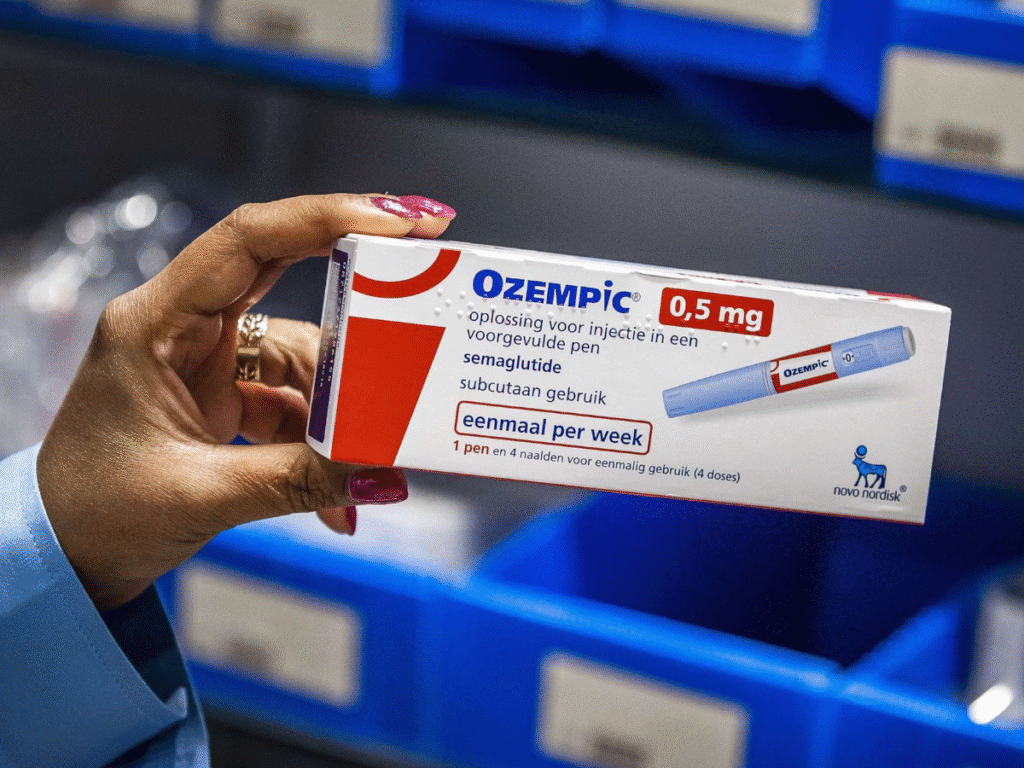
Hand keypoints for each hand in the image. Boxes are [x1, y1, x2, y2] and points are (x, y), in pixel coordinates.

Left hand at [37, 193, 455, 610]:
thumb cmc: (92, 513)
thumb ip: (296, 480)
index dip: (329, 217)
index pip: (249, 240)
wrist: (61, 555)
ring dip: (345, 410)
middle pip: (292, 284)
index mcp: (155, 324)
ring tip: (379, 455)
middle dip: (363, 300)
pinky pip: (296, 404)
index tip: (405, 220)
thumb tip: (380, 472)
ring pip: (306, 359)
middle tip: (429, 311)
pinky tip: (344, 491)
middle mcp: (185, 327)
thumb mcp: (197, 495)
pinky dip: (325, 444)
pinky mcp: (226, 396)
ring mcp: (209, 361)